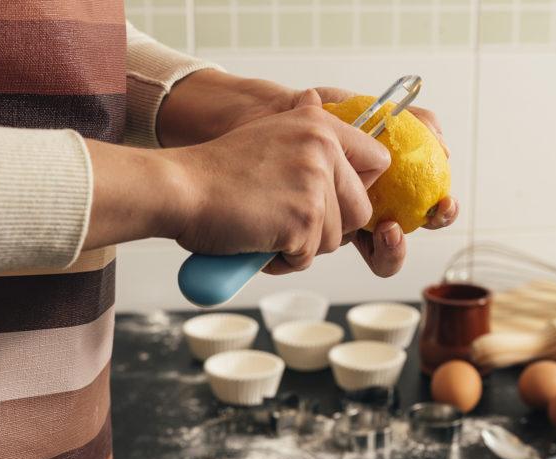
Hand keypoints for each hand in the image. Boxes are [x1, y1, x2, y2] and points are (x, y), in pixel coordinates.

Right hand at [157, 71, 458, 276]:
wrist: (178, 188)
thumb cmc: (217, 171)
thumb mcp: (269, 133)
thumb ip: (306, 133)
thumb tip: (321, 101)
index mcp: (319, 125)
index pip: (377, 161)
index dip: (357, 189)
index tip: (330, 198)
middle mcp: (323, 149)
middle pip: (362, 211)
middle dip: (330, 228)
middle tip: (289, 221)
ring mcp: (315, 184)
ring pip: (335, 240)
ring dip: (301, 246)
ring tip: (266, 228)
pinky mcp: (303, 219)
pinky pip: (307, 257)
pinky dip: (282, 260)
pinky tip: (257, 240)